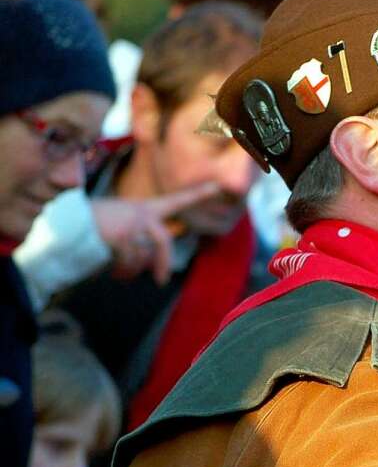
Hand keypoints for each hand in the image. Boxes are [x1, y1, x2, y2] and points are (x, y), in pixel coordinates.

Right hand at [92, 182, 219, 283]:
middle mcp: (142, 213)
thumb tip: (153, 264)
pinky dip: (122, 270)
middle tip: (161, 281)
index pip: (177, 200)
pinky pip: (130, 261)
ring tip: (119, 271)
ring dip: (132, 269)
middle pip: (163, 242)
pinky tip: (112, 271)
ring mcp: (132, 223)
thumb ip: (143, 238)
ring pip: (144, 255)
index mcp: (145, 208)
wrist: (68, 224)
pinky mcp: (122, 235)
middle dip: (163, 263)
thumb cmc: (96, 227)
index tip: (220, 186)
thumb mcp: (124, 225)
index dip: (199, 193)